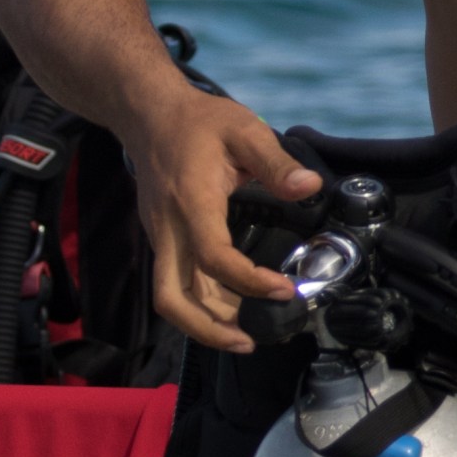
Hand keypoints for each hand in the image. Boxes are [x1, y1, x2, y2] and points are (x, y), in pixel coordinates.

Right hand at [125, 88, 323, 353]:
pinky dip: (200, 303)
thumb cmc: (198, 121)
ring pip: (169, 296)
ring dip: (203, 322)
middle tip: (247, 342)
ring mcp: (161, 235)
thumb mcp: (244, 130)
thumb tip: (309, 186)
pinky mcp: (163, 238)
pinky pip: (175, 281)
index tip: (284, 289)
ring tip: (245, 335)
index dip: (248, 281)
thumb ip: (277, 162)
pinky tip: (231, 308)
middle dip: (206, 329)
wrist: (148, 113)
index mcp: (191, 201)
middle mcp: (169, 226)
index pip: (212, 256)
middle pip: (170, 297)